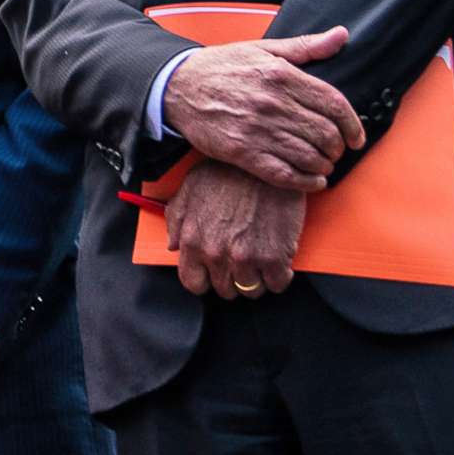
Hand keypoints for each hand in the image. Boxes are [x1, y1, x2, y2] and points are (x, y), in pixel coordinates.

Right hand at [160, 26, 362, 190]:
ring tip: (323, 164)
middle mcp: (273, 103)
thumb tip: (342, 35)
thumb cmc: (221, 67)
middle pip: (326, 133)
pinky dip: (306, 182)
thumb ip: (306, 46)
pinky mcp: (243, 152)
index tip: (357, 137)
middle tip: (336, 150)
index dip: (353, 124)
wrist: (177, 86)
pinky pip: (286, 175)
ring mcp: (258, 129)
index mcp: (281, 75)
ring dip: (324, 165)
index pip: (334, 103)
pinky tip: (312, 180)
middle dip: (338, 147)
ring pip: (309, 156)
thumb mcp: (263, 48)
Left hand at [164, 162, 303, 300]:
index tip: (213, 273)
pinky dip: (279, 275)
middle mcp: (216, 254)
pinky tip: (277, 259)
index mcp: (193, 240)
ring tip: (259, 258)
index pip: (192, 282)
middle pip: (224, 289)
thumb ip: (177, 218)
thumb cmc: (228, 171)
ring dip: (255, 278)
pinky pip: (277, 284)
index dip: (204, 279)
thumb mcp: (191, 188)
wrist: (265, 164)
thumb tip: (174, 245)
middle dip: (231, 277)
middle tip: (240, 260)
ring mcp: (246, 259)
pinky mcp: (274, 258)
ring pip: (250, 290)